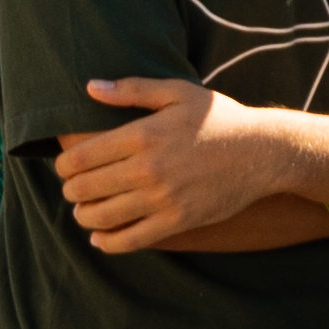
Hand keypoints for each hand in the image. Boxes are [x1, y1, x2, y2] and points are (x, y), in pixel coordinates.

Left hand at [56, 80, 319, 250]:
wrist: (264, 152)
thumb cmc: (220, 119)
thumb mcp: (180, 93)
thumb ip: (133, 89)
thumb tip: (89, 87)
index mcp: (142, 134)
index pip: (78, 158)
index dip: (63, 166)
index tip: (68, 167)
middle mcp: (148, 168)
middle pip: (82, 189)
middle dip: (71, 190)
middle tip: (77, 188)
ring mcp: (163, 198)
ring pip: (99, 216)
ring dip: (83, 215)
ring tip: (86, 210)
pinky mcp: (178, 220)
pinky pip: (129, 240)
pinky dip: (107, 242)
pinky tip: (100, 236)